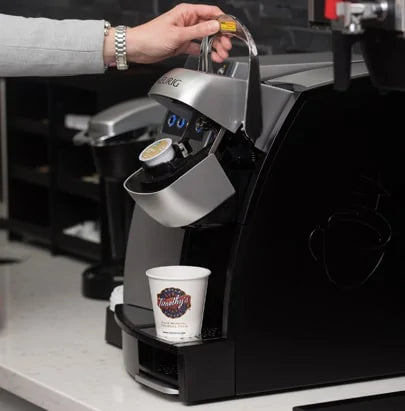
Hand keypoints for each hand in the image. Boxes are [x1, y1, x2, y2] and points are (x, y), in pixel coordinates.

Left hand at [104, 3, 232, 65]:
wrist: (138, 48)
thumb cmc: (151, 37)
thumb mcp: (178, 34)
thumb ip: (198, 31)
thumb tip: (215, 26)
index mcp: (187, 12)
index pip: (211, 13)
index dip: (223, 21)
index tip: (231, 30)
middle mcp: (188, 21)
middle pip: (211, 27)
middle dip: (221, 37)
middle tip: (227, 47)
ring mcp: (186, 33)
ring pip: (206, 38)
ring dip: (215, 46)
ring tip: (221, 55)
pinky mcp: (183, 44)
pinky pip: (199, 47)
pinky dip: (206, 52)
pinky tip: (212, 57)